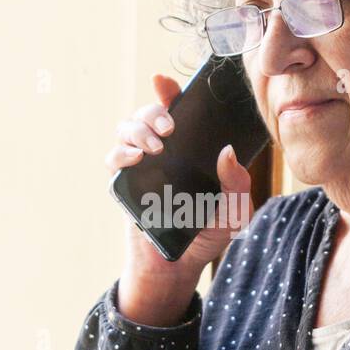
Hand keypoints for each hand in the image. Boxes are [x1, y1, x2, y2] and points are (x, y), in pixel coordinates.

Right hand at [106, 73, 255, 325]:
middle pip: (148, 114)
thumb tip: (227, 152)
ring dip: (137, 130)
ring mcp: (141, 166)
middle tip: (170, 130)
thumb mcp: (234, 210)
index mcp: (190, 149)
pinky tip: (134, 159)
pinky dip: (119, 153)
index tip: (165, 83)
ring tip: (155, 148)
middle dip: (154, 112)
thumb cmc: (207, 234)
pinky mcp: (124, 185)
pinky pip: (112, 159)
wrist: (178, 266)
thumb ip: (236, 183)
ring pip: (126, 129)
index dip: (170, 92)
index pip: (178, 111)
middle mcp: (164, 152)